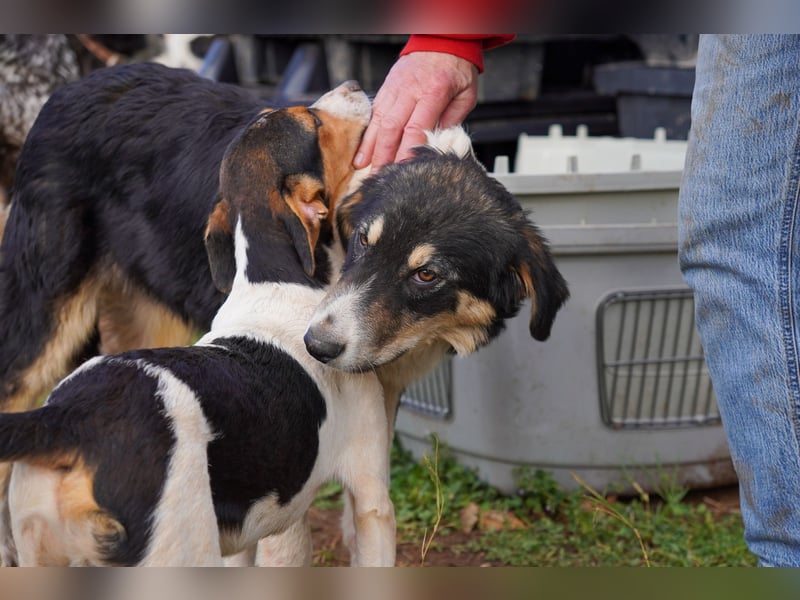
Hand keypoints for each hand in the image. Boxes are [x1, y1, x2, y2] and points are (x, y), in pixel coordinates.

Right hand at [353, 51, 478, 170]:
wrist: (440, 41)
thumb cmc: (456, 70)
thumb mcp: (466, 95)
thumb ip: (453, 120)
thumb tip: (438, 147)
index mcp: (434, 92)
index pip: (416, 127)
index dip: (407, 151)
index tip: (403, 171)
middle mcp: (410, 90)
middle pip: (393, 127)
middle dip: (384, 154)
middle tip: (379, 176)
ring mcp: (394, 89)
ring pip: (379, 121)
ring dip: (370, 147)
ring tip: (363, 168)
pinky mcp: (386, 89)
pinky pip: (374, 114)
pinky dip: (367, 134)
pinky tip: (362, 151)